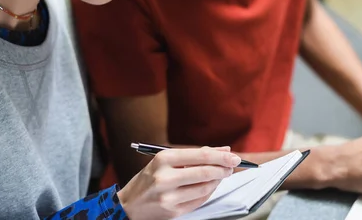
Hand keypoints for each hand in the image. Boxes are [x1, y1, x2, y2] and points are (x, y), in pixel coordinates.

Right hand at [117, 146, 240, 219]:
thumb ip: (194, 155)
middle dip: (223, 169)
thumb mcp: (165, 160)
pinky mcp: (173, 211)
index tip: (233, 156)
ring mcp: (169, 197)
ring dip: (217, 181)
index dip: (220, 156)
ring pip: (205, 188)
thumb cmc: (149, 179)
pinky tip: (210, 187)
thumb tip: (223, 150)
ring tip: (221, 175)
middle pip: (205, 172)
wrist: (128, 204)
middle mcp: (165, 177)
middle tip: (232, 166)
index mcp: (163, 159)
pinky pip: (199, 201)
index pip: (200, 156)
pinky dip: (208, 193)